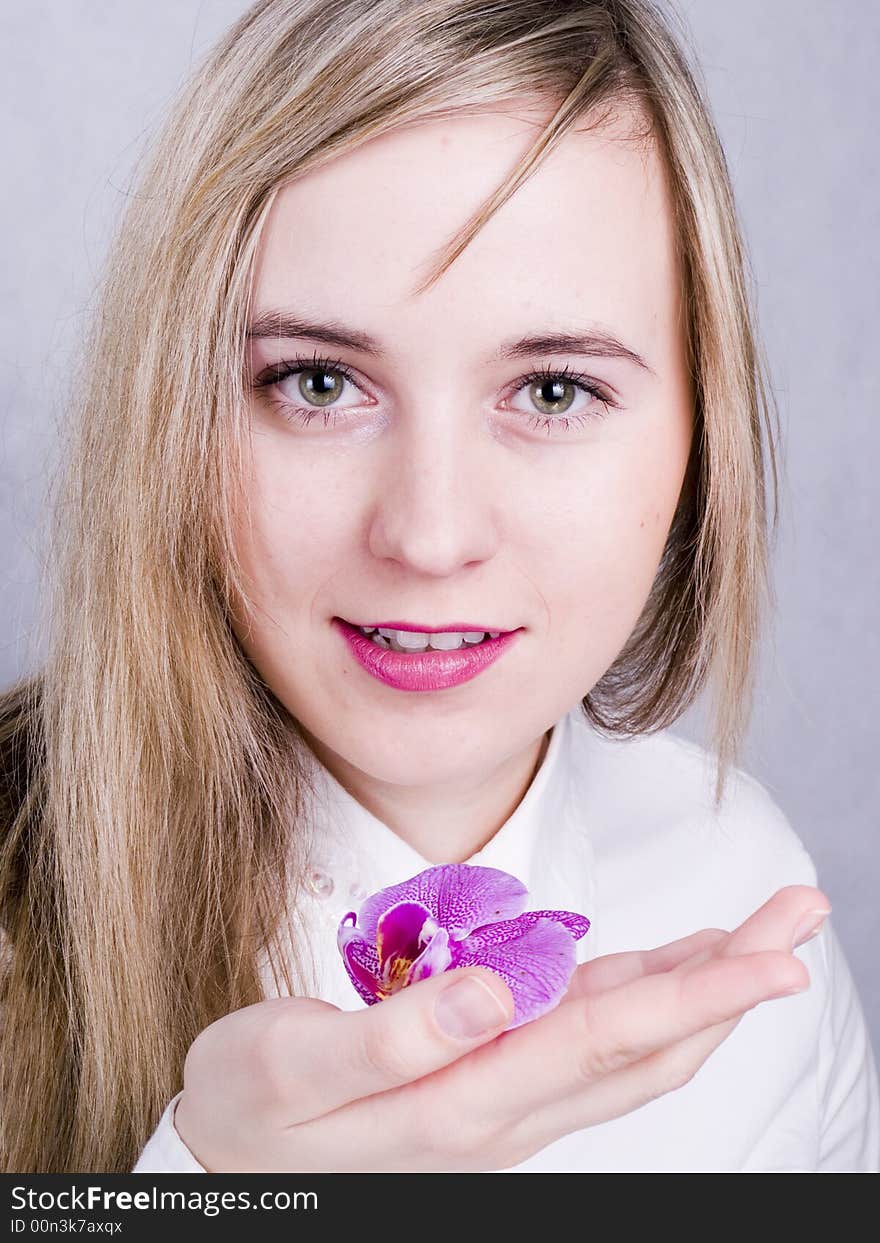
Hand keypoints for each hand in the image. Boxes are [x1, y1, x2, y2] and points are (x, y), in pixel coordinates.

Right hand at [173, 883, 826, 1170]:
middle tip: (799, 916)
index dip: (697, 997)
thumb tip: (496, 993)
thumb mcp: (294, 1065)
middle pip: (646, 1043)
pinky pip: (588, 1040)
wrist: (228, 1168)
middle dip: (731, 982)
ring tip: (758, 933)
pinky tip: (669, 969)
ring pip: (629, 1045)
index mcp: (464, 1099)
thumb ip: (396, 1036)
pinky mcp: (490, 1082)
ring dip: (700, 988)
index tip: (776, 961)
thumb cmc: (252, 1109)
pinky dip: (643, 998)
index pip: (605, 1041)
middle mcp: (506, 1106)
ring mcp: (504, 1098)